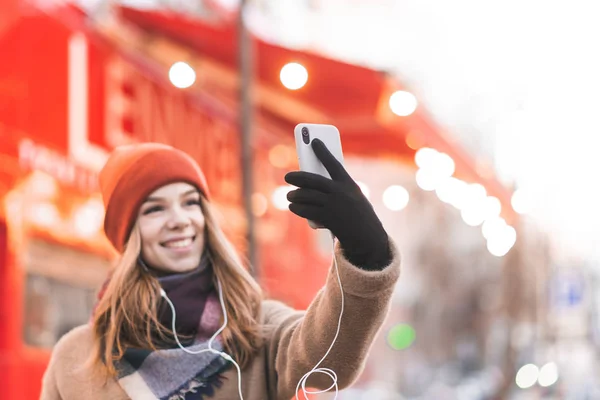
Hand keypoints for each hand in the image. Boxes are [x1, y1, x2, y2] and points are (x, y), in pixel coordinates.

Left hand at [285, 139, 390, 269]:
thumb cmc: (358, 215)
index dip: (323, 151)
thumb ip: (335, 189)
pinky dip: (297, 208)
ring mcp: (334, 205)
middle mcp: (341, 192)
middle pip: (312, 180)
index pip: (333, 162)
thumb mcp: (352, 198)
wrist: (368, 238)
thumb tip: (309, 186)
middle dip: (297, 177)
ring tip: (289, 195)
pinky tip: (293, 206)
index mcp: (348, 184)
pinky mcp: (328, 218)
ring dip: (295, 195)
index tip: (314, 141)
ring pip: (306, 196)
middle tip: (288, 176)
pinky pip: (307, 210)